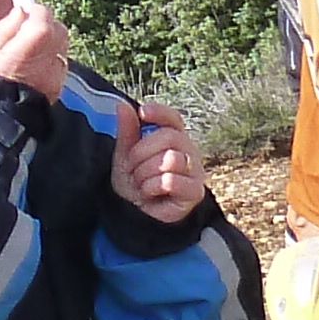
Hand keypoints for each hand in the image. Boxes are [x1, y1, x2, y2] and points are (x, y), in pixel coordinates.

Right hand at [0, 0, 71, 101]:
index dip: (32, 9)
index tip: (22, 7)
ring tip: (29, 48)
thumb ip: (8, 26)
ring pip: (61, 44)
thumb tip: (20, 7)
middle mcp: (50, 57)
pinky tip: (34, 64)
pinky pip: (60, 61)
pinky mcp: (60, 84)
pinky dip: (50, 57)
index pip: (42, 15)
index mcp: (31, 45)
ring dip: (48, 40)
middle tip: (24, 30)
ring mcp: (58, 72)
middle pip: (56, 28)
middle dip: (43, 24)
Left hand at [112, 100, 209, 220]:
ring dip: (145, 173)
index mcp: (173, 139)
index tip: (143, 113)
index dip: (159, 112)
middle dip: (140, 153)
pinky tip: (150, 194)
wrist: (136, 214)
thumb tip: (122, 105)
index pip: (173, 118)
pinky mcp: (195, 192)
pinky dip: (152, 187)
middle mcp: (188, 152)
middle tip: (132, 169)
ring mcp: (195, 171)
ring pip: (170, 158)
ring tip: (141, 183)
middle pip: (168, 137)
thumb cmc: (133, 183)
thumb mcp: (124, 155)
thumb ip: (127, 131)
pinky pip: (171, 180)